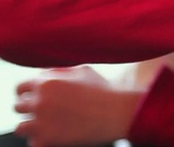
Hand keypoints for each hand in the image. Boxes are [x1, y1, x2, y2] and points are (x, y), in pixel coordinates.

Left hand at [14, 65, 140, 146]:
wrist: (117, 113)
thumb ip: (59, 72)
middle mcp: (40, 101)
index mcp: (46, 82)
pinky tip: (57, 134)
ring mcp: (41, 122)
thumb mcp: (83, 71)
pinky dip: (43, 140)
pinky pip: (33, 142)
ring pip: (22, 127)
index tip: (32, 97)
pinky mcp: (47, 140)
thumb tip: (46, 74)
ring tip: (48, 125)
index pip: (20, 88)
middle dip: (31, 108)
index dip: (26, 93)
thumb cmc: (104, 91)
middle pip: (18, 107)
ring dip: (33, 125)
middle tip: (45, 111)